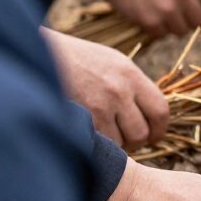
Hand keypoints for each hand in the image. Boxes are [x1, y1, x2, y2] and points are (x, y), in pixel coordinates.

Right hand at [42, 29, 168, 148]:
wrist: (40, 53)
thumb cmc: (78, 59)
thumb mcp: (113, 62)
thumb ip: (134, 85)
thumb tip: (150, 113)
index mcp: (131, 75)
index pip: (160, 110)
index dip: (159, 129)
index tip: (154, 136)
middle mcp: (118, 90)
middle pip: (142, 132)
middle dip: (137, 142)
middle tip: (129, 142)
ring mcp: (98, 105)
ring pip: (121, 142)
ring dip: (116, 146)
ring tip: (108, 137)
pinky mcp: (79, 117)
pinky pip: (99, 142)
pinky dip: (99, 144)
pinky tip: (92, 135)